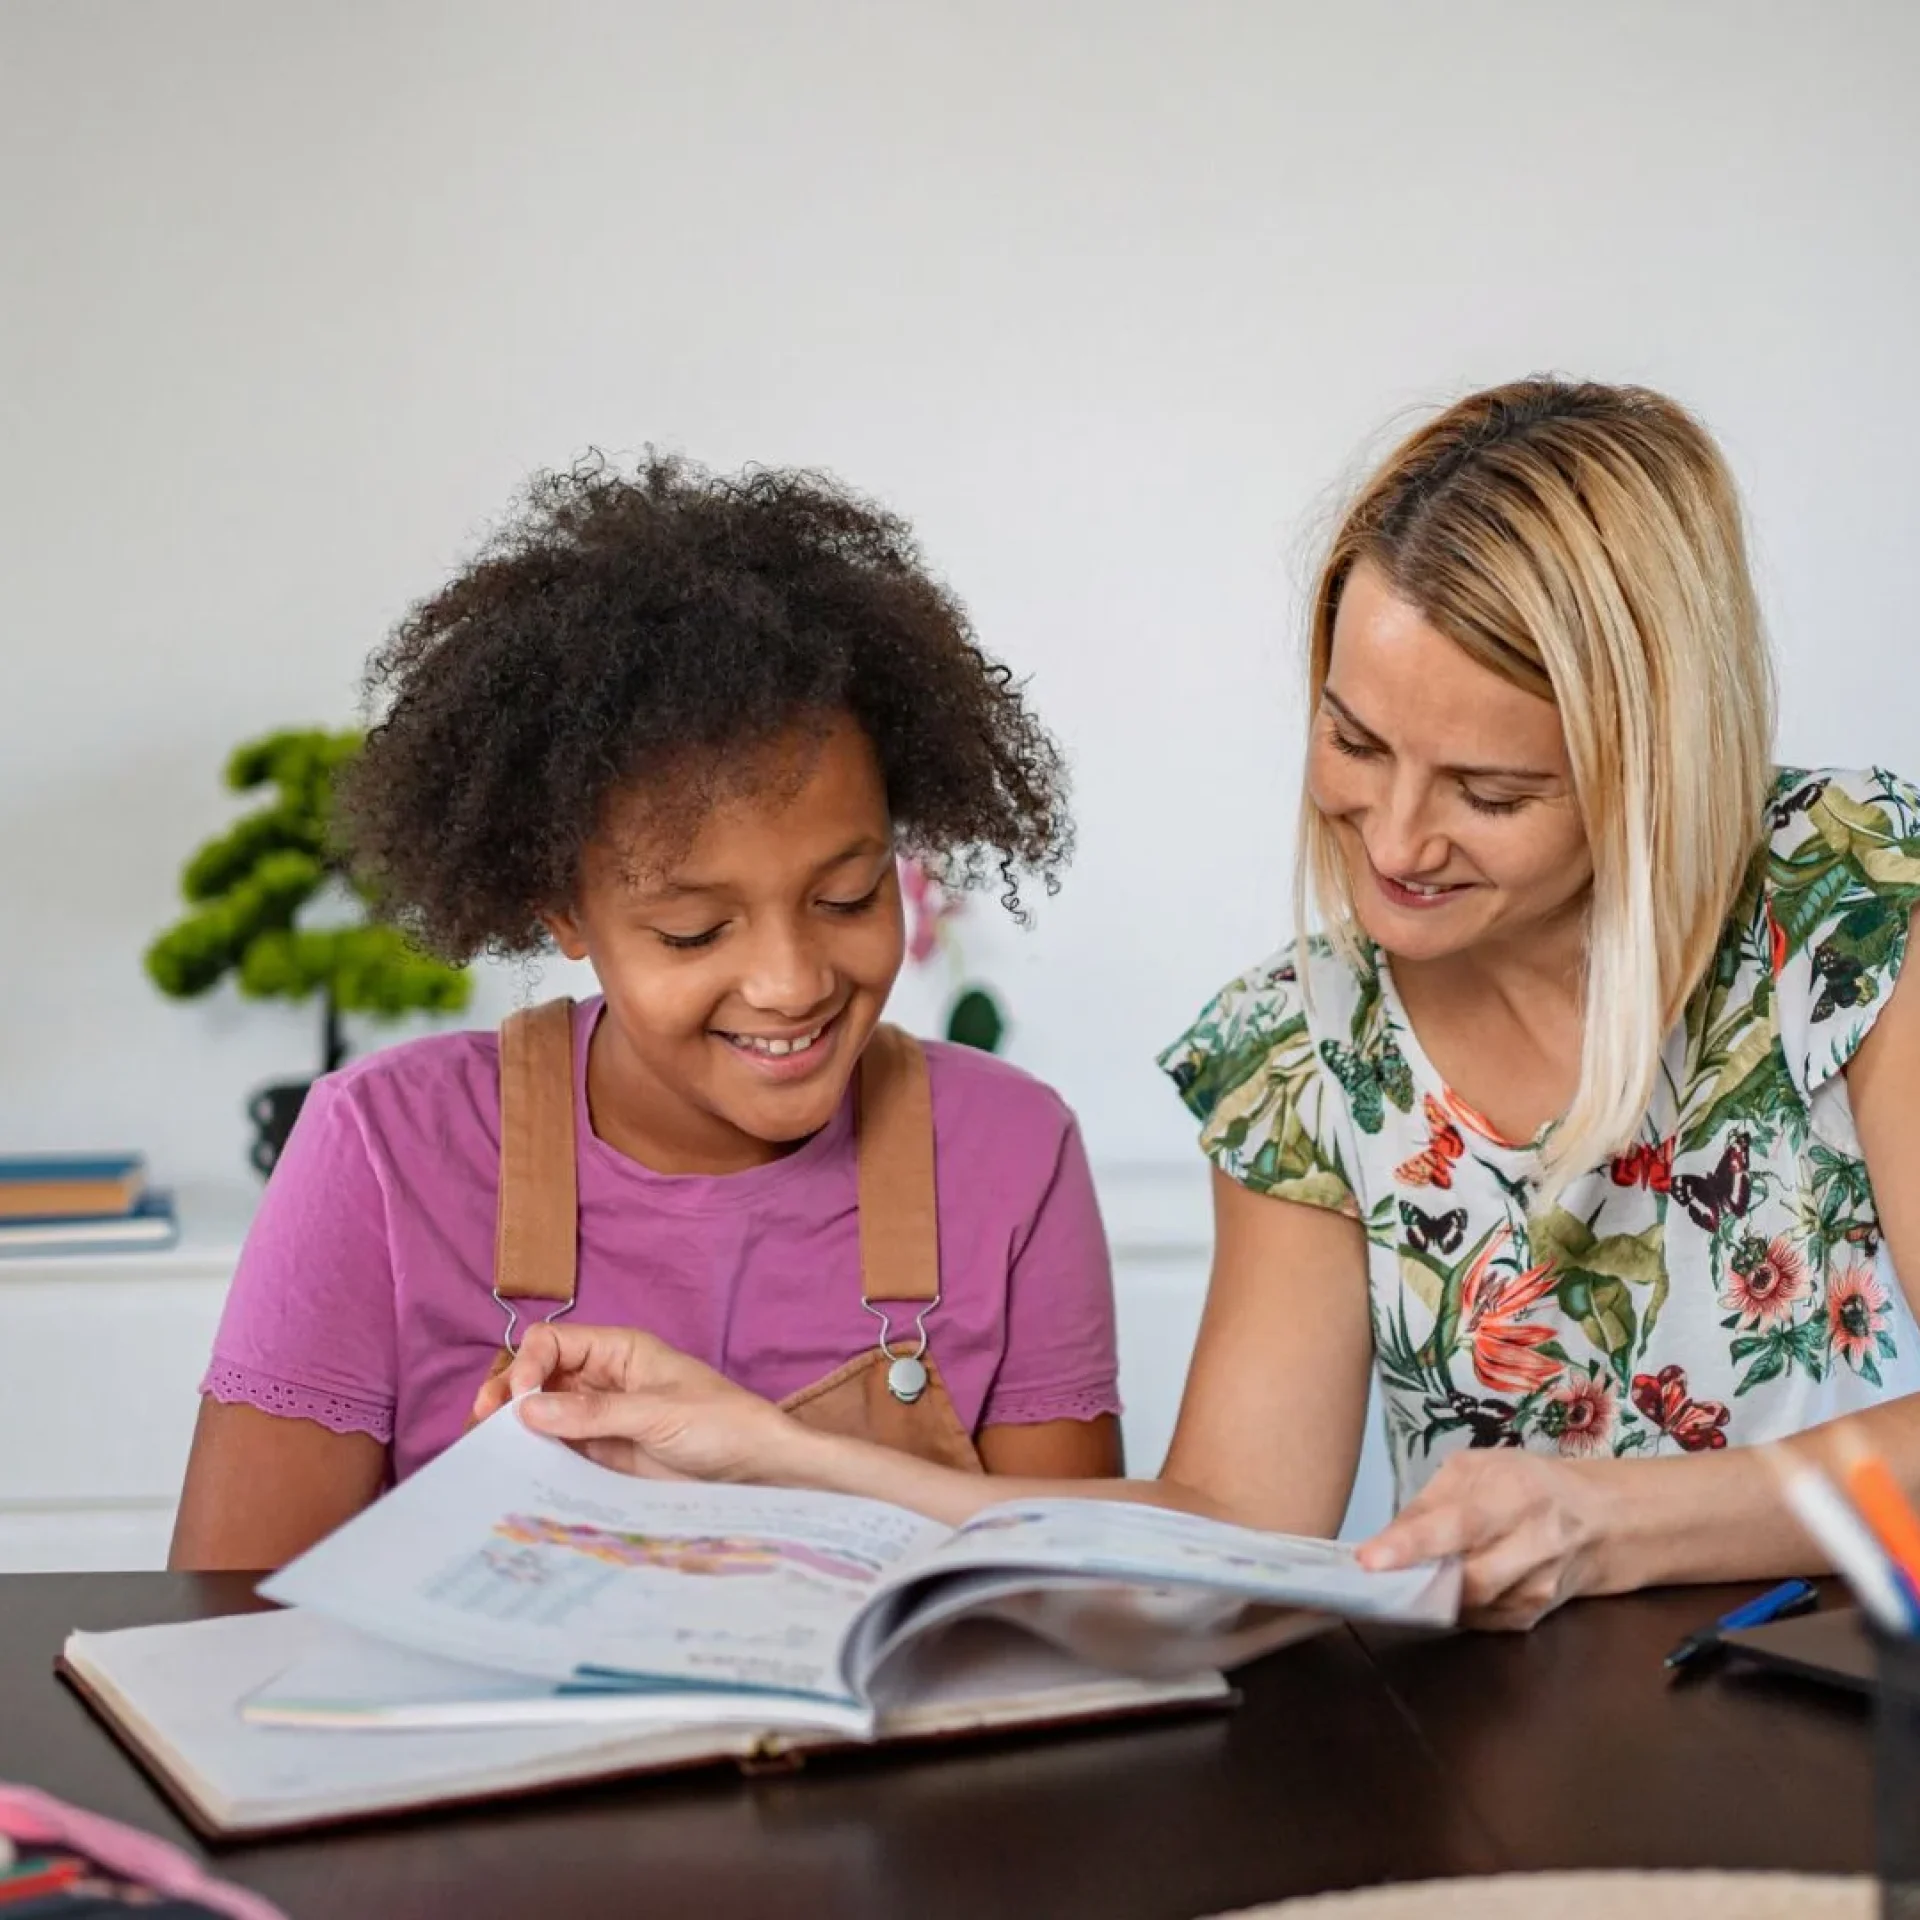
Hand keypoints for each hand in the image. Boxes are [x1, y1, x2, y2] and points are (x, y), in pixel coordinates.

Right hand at [469, 1322, 800, 1484]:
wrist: (759, 1470)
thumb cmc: (722, 1424)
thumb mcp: (659, 1413)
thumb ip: (594, 1413)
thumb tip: (527, 1409)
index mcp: (619, 1351)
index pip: (554, 1343)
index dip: (528, 1365)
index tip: (518, 1401)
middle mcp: (603, 1380)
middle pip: (540, 1378)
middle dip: (509, 1396)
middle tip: (482, 1427)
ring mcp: (602, 1419)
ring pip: (544, 1416)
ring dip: (516, 1430)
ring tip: (487, 1454)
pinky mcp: (605, 1456)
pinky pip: (561, 1451)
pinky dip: (538, 1458)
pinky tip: (517, 1474)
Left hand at [1356, 1449, 1613, 1629]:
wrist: (1596, 1519)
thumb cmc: (1522, 1483)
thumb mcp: (1474, 1469)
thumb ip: (1428, 1503)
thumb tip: (1383, 1539)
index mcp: (1514, 1492)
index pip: (1457, 1523)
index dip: (1411, 1544)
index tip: (1368, 1560)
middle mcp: (1535, 1542)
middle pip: (1468, 1580)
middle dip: (1418, 1580)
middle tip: (1381, 1574)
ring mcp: (1540, 1586)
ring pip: (1471, 1607)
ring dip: (1433, 1596)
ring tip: (1416, 1573)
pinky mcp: (1535, 1616)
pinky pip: (1480, 1622)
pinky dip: (1455, 1608)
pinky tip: (1449, 1586)